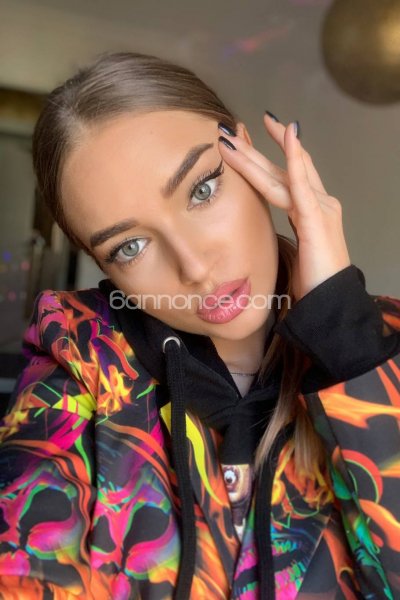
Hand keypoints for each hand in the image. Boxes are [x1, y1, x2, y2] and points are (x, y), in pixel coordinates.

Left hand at [217, 115, 350, 301]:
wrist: (330, 300)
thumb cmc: (314, 280)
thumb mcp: (296, 249)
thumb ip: (287, 232)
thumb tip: (265, 229)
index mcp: (311, 211)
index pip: (289, 175)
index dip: (272, 154)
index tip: (251, 137)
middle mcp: (318, 203)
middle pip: (282, 169)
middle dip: (255, 148)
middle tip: (233, 128)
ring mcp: (319, 208)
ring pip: (283, 174)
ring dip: (254, 155)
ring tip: (232, 138)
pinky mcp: (316, 218)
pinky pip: (301, 185)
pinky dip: (295, 160)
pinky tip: (289, 138)